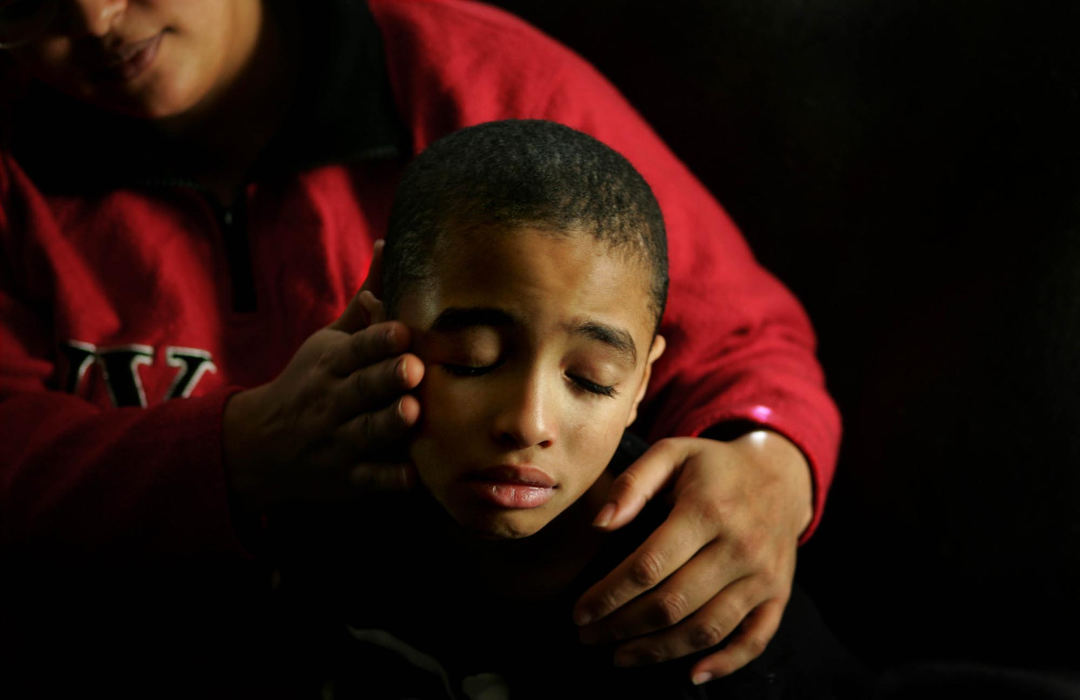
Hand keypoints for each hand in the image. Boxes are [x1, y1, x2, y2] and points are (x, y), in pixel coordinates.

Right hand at [223, 240, 424, 512]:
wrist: (256, 446)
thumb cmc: (309, 384)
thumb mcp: (327, 343)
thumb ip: (363, 304)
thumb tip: (387, 245)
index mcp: (330, 365)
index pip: (354, 349)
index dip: (377, 339)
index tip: (403, 329)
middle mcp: (332, 402)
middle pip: (361, 388)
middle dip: (386, 378)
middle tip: (413, 368)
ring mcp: (337, 442)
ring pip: (365, 432)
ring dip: (388, 423)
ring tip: (411, 413)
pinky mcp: (345, 478)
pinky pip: (368, 480)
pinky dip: (388, 479)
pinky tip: (413, 476)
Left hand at [573, 430, 812, 684]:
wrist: (780, 475)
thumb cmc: (712, 466)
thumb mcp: (672, 454)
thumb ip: (633, 484)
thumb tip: (599, 525)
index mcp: (707, 510)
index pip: (648, 565)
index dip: (609, 595)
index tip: (580, 612)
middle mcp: (739, 547)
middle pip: (673, 603)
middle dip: (622, 627)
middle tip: (589, 636)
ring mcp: (762, 575)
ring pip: (707, 628)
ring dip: (658, 650)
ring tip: (619, 655)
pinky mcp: (778, 594)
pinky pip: (754, 639)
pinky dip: (725, 663)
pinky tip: (691, 674)